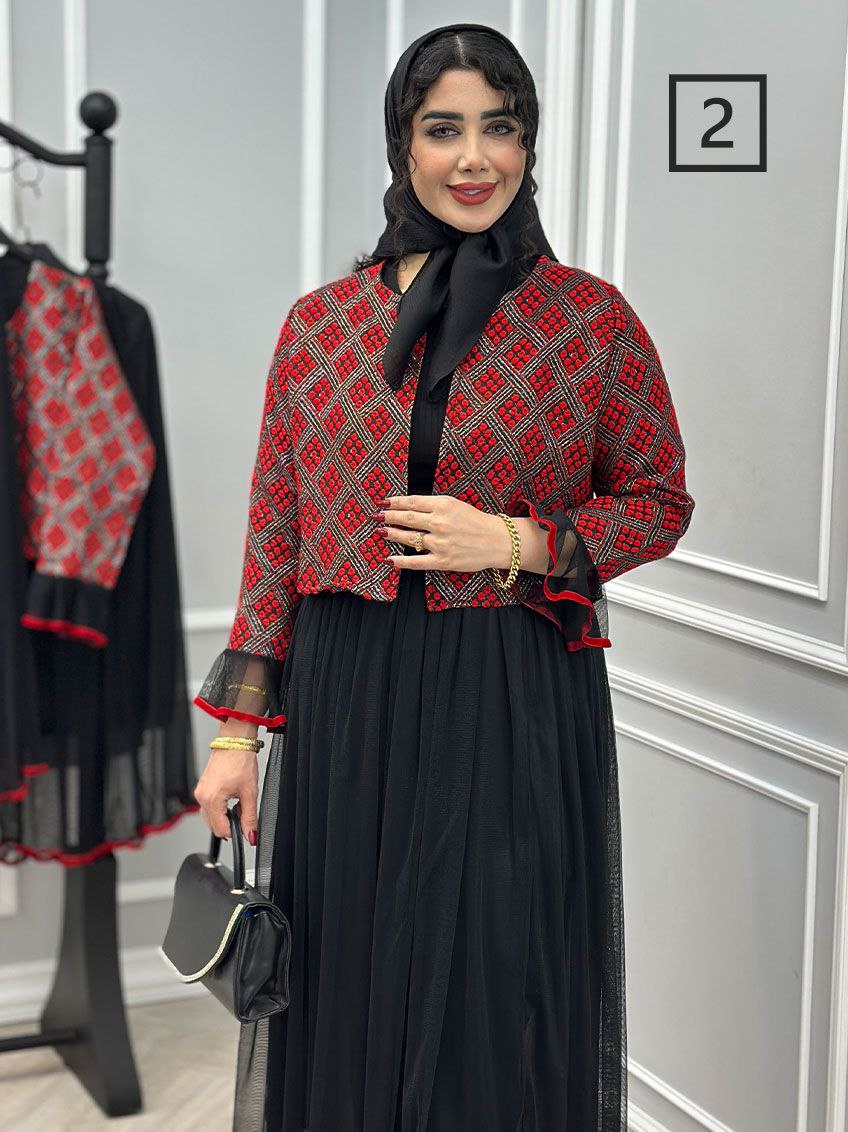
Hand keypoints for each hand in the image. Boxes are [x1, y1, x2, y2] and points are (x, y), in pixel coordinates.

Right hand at [194, 748, 258, 842]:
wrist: (235, 742)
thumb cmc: (240, 761)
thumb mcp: (250, 792)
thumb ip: (250, 818)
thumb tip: (251, 835)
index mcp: (212, 799)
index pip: (220, 830)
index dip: (235, 832)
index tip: (245, 827)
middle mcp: (202, 797)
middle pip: (213, 826)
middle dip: (229, 824)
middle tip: (243, 811)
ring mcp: (200, 792)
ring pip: (210, 817)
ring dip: (224, 816)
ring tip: (238, 802)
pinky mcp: (202, 788)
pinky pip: (208, 806)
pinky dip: (219, 808)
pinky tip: (231, 798)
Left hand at [375, 493, 514, 571]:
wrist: (499, 541)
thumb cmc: (477, 522)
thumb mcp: (456, 505)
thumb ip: (434, 506)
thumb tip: (410, 508)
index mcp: (444, 505)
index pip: (412, 502)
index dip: (395, 502)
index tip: (383, 502)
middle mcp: (440, 522)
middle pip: (407, 518)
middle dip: (388, 517)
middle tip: (376, 516)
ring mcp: (440, 543)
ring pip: (408, 538)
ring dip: (391, 535)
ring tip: (380, 532)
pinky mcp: (443, 561)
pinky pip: (416, 562)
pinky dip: (401, 561)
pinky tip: (389, 559)